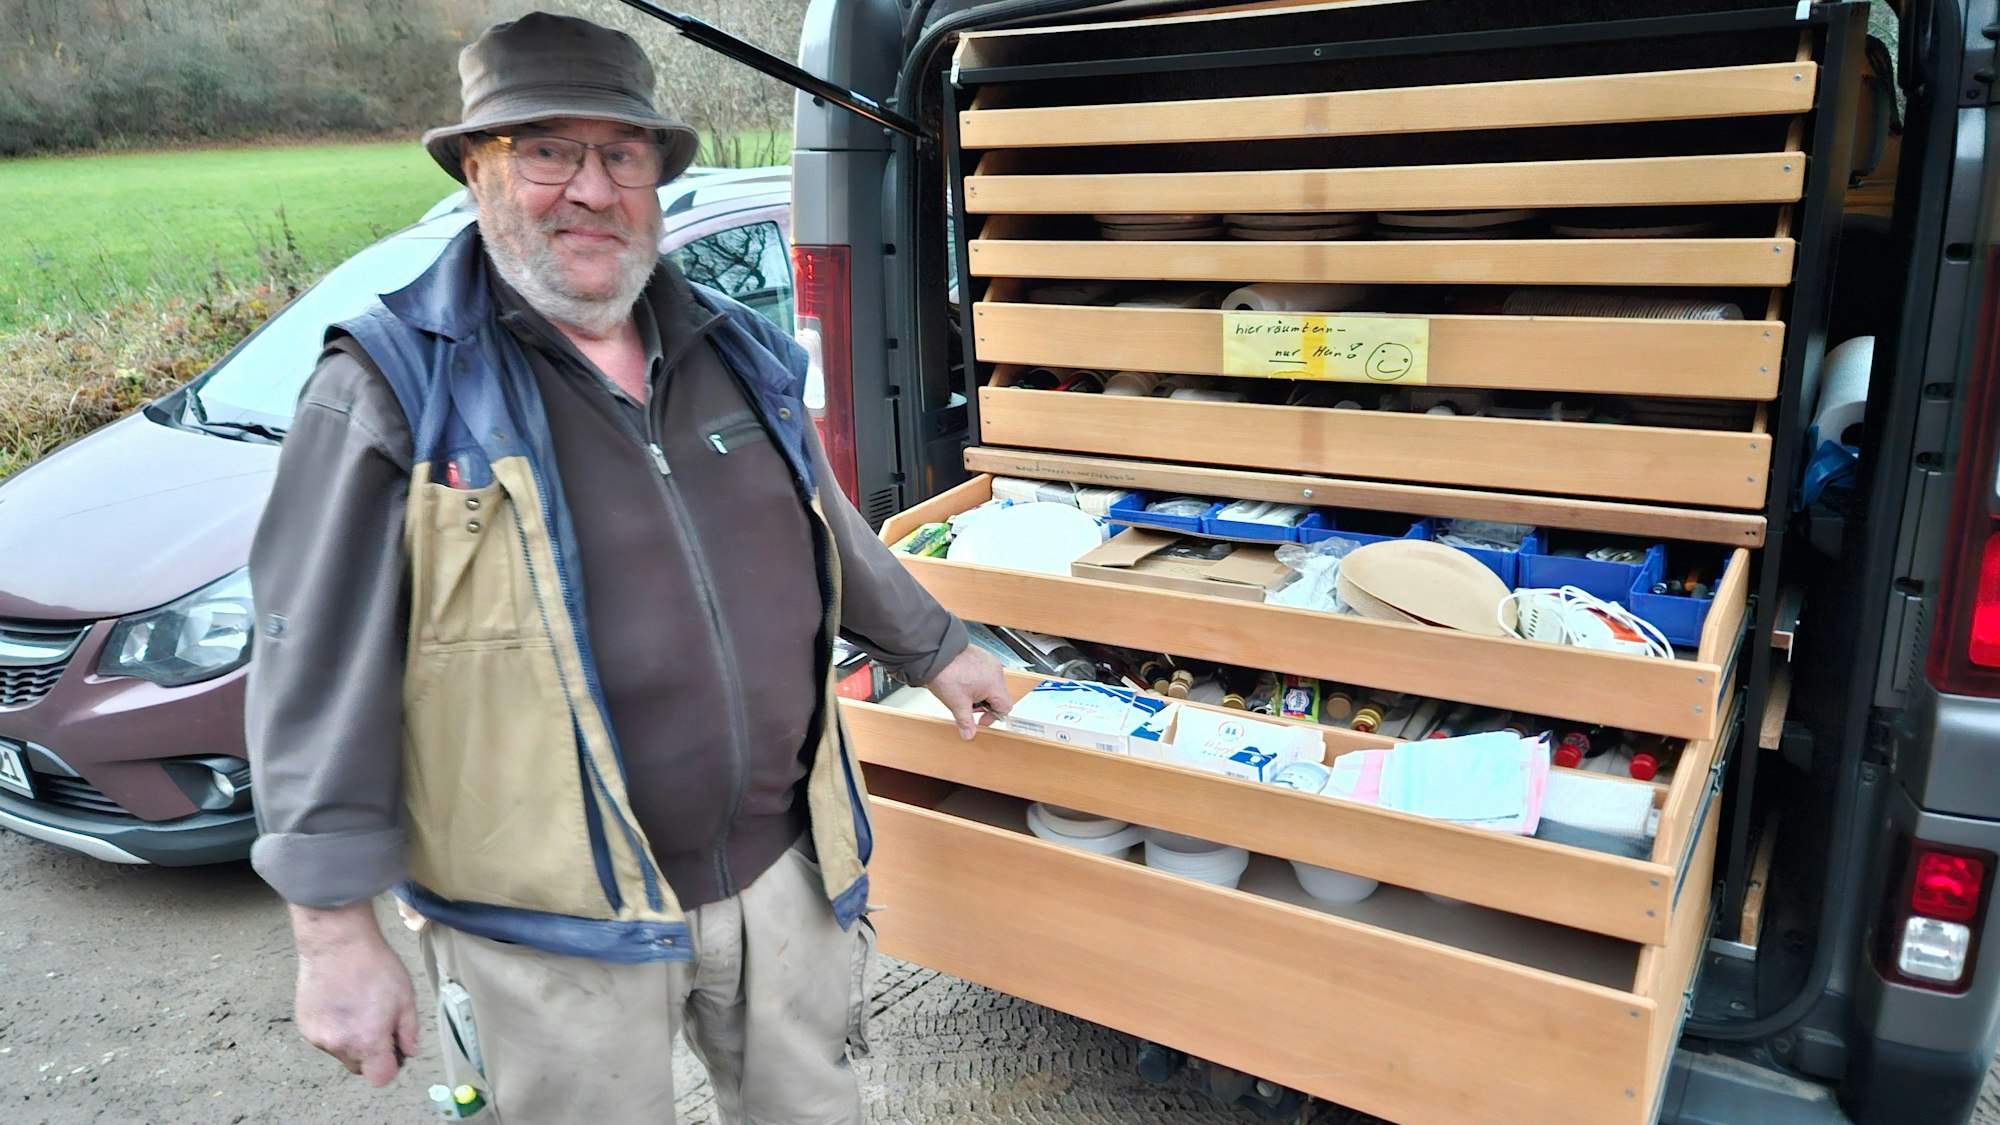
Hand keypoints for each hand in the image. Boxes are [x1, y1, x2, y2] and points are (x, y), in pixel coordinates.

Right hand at [289, 902, 419, 1086]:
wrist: (337, 944)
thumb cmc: (376, 967)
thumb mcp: (405, 997)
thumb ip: (408, 1031)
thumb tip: (408, 1052)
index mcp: (368, 1041)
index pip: (379, 1078)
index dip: (389, 1066)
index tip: (392, 1049)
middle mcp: (339, 1045)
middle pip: (358, 1067)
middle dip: (370, 1053)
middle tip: (375, 1023)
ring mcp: (317, 1037)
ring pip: (340, 1052)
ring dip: (350, 1040)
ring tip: (355, 1008)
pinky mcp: (304, 1026)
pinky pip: (324, 1038)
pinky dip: (333, 1029)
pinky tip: (339, 1003)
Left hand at [924, 646, 1011, 739]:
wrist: (935, 653)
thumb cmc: (947, 675)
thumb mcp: (957, 704)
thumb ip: (966, 722)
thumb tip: (969, 735)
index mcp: (995, 684)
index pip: (1005, 707)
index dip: (992, 717)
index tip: (979, 720)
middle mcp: (996, 671)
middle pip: (999, 696)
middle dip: (985, 704)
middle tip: (968, 705)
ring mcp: (989, 661)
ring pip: (992, 684)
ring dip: (981, 693)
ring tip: (964, 693)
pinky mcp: (982, 656)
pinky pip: (985, 673)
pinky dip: (977, 681)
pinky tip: (963, 682)